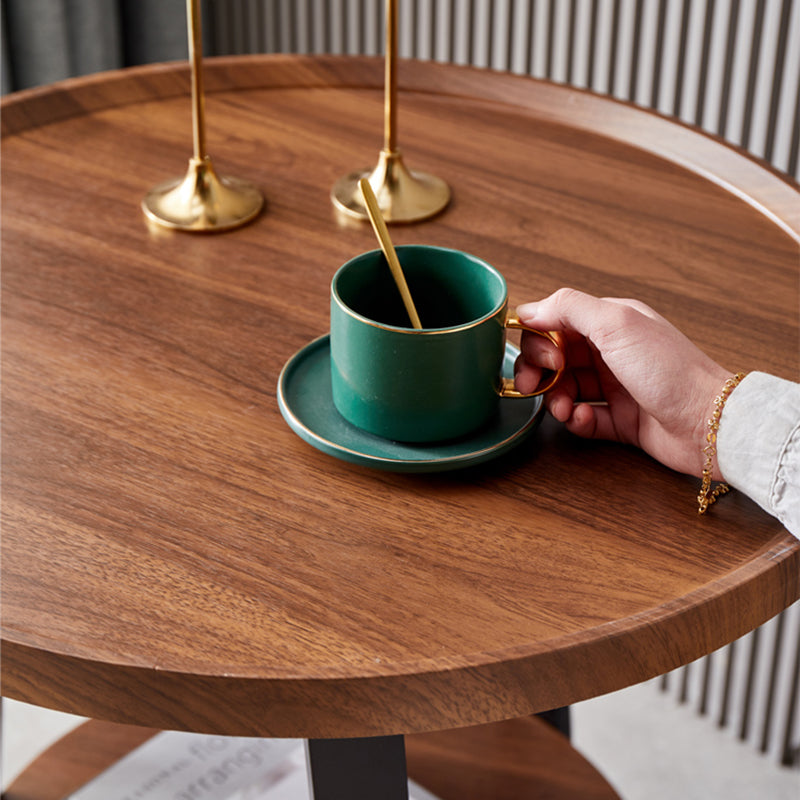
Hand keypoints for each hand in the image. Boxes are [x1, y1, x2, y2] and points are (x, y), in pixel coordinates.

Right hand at [515, 289, 730, 477]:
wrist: (709, 422)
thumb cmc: (670, 371)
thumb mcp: (616, 325)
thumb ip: (568, 308)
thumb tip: (528, 309)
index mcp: (610, 322)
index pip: (556, 323)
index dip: (540, 340)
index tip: (545, 357)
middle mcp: (611, 351)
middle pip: (555, 357)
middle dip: (540, 372)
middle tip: (535, 386)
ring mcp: (615, 386)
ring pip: (564, 389)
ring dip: (555, 399)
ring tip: (563, 408)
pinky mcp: (619, 419)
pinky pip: (582, 418)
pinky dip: (576, 420)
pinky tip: (583, 419)